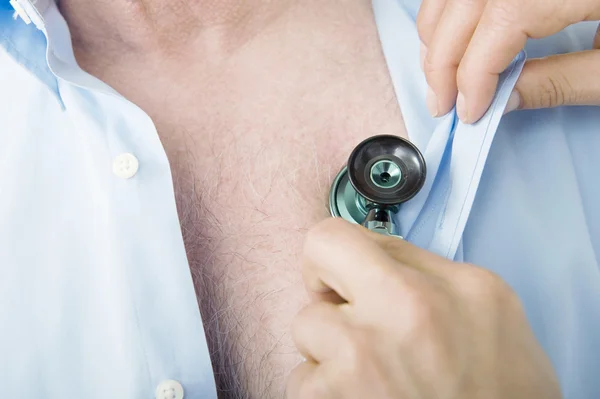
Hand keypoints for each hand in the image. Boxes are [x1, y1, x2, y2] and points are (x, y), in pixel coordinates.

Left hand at [286, 218, 560, 398]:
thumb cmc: (503, 388)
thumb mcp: (485, 304)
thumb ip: (422, 266)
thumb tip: (372, 250)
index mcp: (427, 291)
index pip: (333, 237)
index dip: (334, 257)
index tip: (344, 277)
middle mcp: (393, 319)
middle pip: (312, 270)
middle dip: (327, 293)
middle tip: (352, 318)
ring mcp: (358, 366)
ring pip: (305, 330)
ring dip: (329, 347)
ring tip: (371, 370)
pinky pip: (302, 380)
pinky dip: (325, 388)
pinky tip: (364, 394)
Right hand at [417, 0, 599, 122]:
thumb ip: (560, 82)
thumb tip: (502, 100)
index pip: (502, 19)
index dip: (474, 71)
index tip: (468, 110)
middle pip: (467, 1)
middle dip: (443, 58)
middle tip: (441, 102)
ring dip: (438, 33)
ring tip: (439, 76)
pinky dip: (449, 13)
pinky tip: (451, 40)